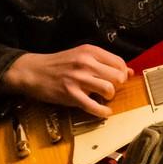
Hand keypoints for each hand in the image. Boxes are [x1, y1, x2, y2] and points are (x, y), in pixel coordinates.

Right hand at [0, 45, 131, 118]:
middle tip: (110, 89)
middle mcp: (85, 62)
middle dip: (117, 86)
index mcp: (90, 51)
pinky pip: (94, 106)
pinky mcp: (71, 94)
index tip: (118, 80)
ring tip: (104, 98)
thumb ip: (104, 62)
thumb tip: (129, 71)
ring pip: (109, 90)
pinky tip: (104, 112)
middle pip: (117, 77)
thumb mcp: (81, 56)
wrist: (33, 71)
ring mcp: (78, 79)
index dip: (123, 73)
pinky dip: (103, 112)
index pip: (119, 62)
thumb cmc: (58, 64)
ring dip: (110, 97)